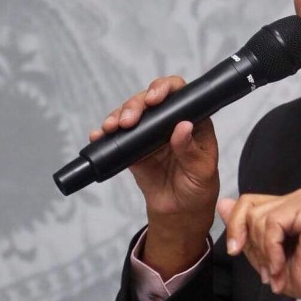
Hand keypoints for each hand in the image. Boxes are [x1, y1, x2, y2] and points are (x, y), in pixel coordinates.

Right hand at [91, 76, 218, 275]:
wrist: (179, 211)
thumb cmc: (198, 188)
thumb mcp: (201, 171)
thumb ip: (190, 150)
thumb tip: (182, 126)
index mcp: (193, 121)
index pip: (180, 94)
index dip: (165, 89)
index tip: (154, 99)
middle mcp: (170, 122)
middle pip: (149, 99)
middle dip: (135, 105)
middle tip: (128, 121)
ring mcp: (150, 134)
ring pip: (132, 114)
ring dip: (118, 116)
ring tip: (111, 127)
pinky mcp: (133, 148)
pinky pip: (117, 137)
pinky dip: (105, 134)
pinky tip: (98, 135)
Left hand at [217, 188, 300, 300]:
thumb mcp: (262, 252)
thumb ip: (245, 228)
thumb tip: (222, 202)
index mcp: (289, 204)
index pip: (247, 203)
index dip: (236, 228)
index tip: (236, 252)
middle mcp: (299, 196)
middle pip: (250, 208)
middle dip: (253, 244)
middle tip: (269, 269)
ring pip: (259, 217)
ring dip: (264, 252)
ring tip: (277, 270)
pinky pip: (273, 223)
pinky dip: (272, 251)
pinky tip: (282, 265)